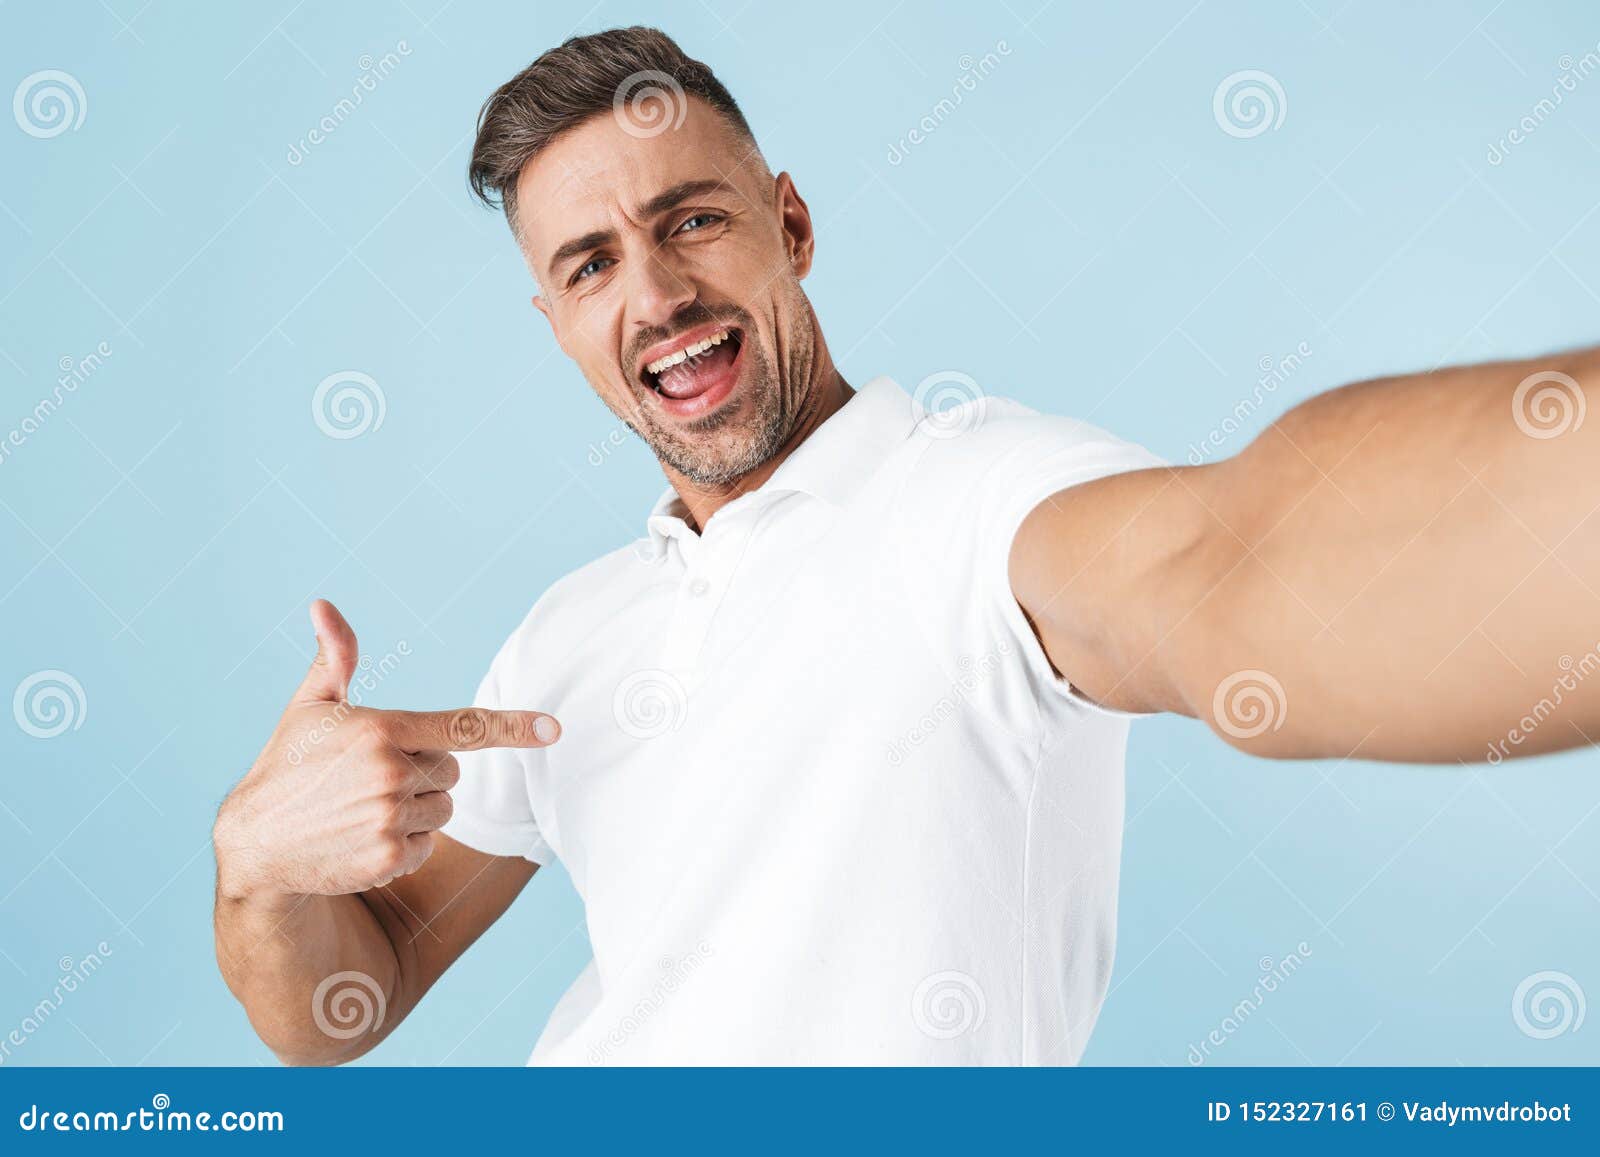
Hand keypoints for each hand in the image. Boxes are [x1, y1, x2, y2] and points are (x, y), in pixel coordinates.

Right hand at [214, 599, 558, 899]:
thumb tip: (323, 605)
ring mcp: (390, 818)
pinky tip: (363, 838)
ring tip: (363, 809)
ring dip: (415, 810)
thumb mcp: (310, 706)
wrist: (255, 843)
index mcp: (382, 729)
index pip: (463, 726)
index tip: (553, 729)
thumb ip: (335, 657)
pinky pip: (427, 846)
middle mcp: (391, 773)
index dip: (513, 727)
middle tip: (370, 778)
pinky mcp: (390, 858)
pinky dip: (404, 845)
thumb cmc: (288, 765)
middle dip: (422, 773)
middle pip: (453, 771)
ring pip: (443, 809)